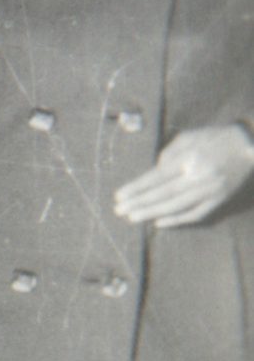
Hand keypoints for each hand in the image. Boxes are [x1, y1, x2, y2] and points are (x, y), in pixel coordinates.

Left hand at [114, 124, 253, 228]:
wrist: (249, 146)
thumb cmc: (214, 138)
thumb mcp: (189, 137)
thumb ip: (168, 154)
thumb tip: (153, 174)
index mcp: (189, 159)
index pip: (157, 177)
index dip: (137, 188)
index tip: (119, 196)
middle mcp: (198, 177)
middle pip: (163, 195)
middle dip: (139, 203)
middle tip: (119, 211)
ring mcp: (210, 191)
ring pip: (176, 207)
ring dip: (152, 213)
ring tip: (133, 218)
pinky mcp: (219, 200)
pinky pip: (195, 214)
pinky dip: (177, 220)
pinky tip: (159, 222)